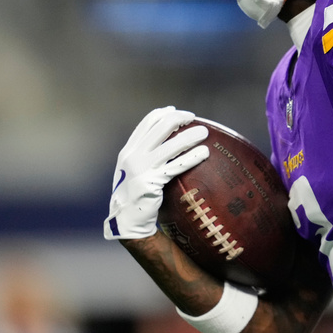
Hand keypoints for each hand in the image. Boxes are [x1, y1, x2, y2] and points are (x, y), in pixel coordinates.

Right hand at [103, 107, 208, 239]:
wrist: (128, 221)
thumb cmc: (137, 196)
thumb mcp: (135, 171)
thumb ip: (146, 157)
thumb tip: (170, 142)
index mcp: (128, 151)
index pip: (147, 123)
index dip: (163, 114)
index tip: (176, 111)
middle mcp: (133, 156)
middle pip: (160, 128)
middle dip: (179, 119)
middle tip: (194, 119)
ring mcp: (141, 168)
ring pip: (171, 144)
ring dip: (190, 135)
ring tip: (204, 132)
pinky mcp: (151, 182)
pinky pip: (176, 165)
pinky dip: (192, 157)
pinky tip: (204, 153)